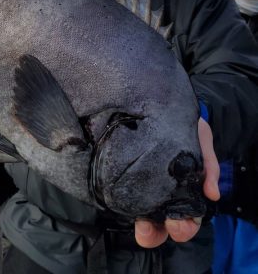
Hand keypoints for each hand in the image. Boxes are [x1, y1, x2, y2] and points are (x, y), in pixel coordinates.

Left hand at [134, 118, 219, 247]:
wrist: (161, 104)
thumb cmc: (184, 127)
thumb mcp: (200, 140)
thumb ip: (209, 165)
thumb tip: (213, 194)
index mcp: (183, 189)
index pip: (187, 217)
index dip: (185, 227)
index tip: (178, 226)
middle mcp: (162, 192)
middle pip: (162, 223)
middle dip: (160, 232)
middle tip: (156, 228)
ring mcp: (141, 184)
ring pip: (142, 215)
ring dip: (145, 227)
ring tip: (142, 227)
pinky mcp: (123, 173)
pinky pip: (123, 194)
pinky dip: (124, 204)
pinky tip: (122, 204)